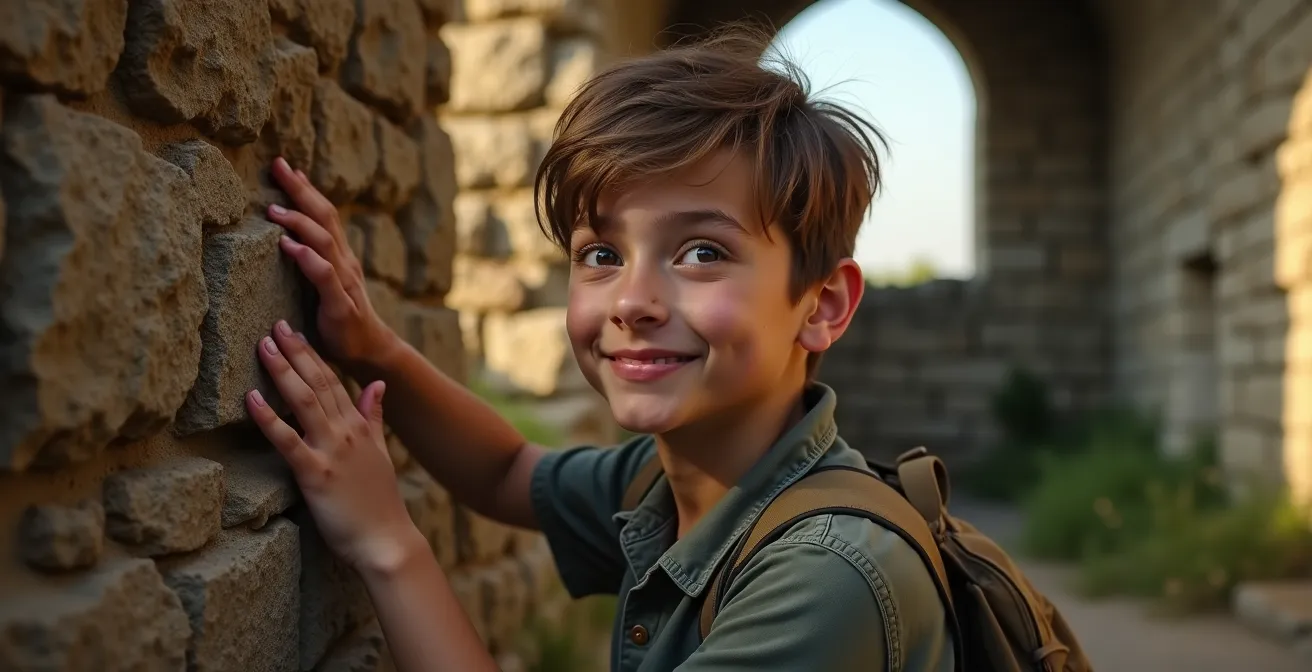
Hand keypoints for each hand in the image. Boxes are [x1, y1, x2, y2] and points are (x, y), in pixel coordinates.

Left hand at [246, 320, 418, 570]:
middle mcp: (346, 432)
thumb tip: (377, 385)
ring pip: (305, 401)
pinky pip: (288, 440)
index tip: (295, 331)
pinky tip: (251, 398)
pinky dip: (269, 417)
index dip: (312, 354)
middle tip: (275, 325)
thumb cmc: (379, 502)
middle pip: (319, 382)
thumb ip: (374, 416)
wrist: (387, 539)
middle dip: (296, 351)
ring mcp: (331, 450)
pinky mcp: (315, 474)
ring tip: (263, 346)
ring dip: (283, 371)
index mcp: (359, 426)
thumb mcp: (381, 452)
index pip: (334, 380)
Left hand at [266, 156, 393, 374]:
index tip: (285, 166)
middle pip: (325, 217)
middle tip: (278, 165)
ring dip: (300, 222)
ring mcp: (344, 282)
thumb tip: (284, 239)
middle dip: (301, 190)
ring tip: (274, 209)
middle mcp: (344, 261)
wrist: (368, 349)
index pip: (323, 213)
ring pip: (325, 241)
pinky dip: (308, 258)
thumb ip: (310, 261)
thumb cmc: (339, 318)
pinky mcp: (340, 304)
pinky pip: (325, 275)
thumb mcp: (324, 284)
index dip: (306, 189)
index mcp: (339, 255)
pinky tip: (289, 246)